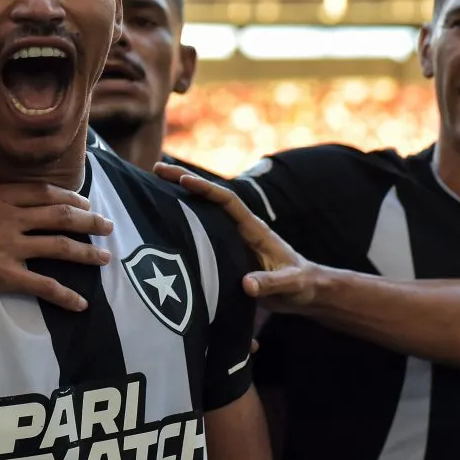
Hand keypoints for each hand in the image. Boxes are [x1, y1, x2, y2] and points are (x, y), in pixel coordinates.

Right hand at [0, 131, 114, 309]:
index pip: (41, 191)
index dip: (67, 195)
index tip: (84, 199)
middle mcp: (8, 218)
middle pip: (60, 214)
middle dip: (89, 219)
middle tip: (108, 225)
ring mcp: (9, 246)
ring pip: (60, 246)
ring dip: (87, 252)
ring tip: (106, 258)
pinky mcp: (4, 275)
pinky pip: (42, 285)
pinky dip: (64, 295)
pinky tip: (81, 304)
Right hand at [154, 163, 320, 311]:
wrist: (307, 291)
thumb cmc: (302, 285)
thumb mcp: (290, 285)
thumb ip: (270, 284)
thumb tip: (245, 285)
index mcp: (254, 229)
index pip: (227, 201)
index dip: (206, 189)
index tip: (182, 180)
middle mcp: (241, 229)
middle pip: (209, 199)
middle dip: (184, 181)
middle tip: (157, 169)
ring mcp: (233, 239)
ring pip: (203, 213)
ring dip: (180, 199)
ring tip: (153, 187)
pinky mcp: (228, 252)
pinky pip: (203, 233)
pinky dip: (184, 223)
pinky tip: (164, 222)